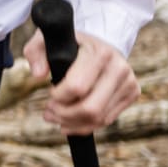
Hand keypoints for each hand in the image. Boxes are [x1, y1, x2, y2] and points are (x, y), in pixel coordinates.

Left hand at [20, 28, 139, 136]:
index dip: (58, 96)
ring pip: (98, 118)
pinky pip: (107, 120)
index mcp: (99, 53)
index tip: (51, 92)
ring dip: (72, 123)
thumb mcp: (47, 40)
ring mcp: (128, 82)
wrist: (102, 40)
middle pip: (90, 109)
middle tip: (49, 112)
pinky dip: (85, 126)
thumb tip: (38, 75)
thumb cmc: (70, 43)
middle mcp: (119, 68)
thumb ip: (35, 52)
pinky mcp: (132, 93)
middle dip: (64, 115)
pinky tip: (69, 122)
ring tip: (55, 118)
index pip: (76, 87)